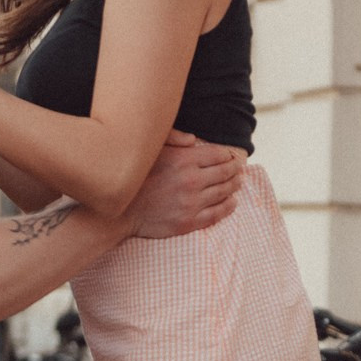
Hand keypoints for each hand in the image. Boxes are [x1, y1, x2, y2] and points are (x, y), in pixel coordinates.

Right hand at [125, 131, 245, 239]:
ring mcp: (192, 203)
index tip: (232, 155)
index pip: (218, 155)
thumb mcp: (150, 150)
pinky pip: (217, 213)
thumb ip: (173, 138)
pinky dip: (229, 206)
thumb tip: (194, 139)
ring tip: (239, 182)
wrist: (120, 211)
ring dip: (235, 186)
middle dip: (235, 169)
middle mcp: (191, 181)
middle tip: (240, 168)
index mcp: (183, 160)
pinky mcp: (189, 222)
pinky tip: (232, 202)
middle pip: (225, 173)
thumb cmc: (135, 177)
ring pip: (224, 192)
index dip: (228, 155)